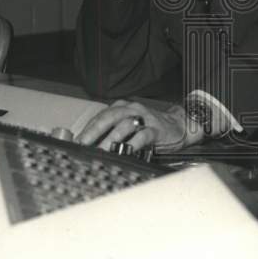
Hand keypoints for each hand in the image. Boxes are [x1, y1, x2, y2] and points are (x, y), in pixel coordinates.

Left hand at [73, 99, 204, 153]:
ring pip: (123, 126)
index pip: (101, 115)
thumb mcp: (130, 126)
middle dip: (94, 131)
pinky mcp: (156, 129)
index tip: (78, 140)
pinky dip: (132, 144)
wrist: (179, 126)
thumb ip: (113, 131)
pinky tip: (125, 151)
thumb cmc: (151, 128)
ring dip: (110, 139)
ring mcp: (145, 118)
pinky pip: (142, 135)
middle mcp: (132, 109)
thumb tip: (92, 146)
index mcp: (123, 107)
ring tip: (101, 151)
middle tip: (84, 144)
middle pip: (109, 117)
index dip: (88, 128)